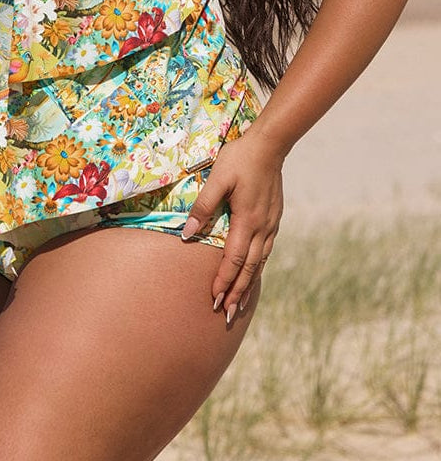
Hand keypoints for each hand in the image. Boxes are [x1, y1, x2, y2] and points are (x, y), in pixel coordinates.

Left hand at [180, 131, 283, 321]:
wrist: (269, 146)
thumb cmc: (239, 159)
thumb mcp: (217, 179)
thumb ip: (203, 206)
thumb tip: (188, 233)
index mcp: (246, 220)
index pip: (234, 259)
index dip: (224, 281)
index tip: (215, 299)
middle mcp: (262, 227)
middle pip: (249, 268)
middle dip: (237, 292)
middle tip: (228, 314)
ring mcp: (270, 224)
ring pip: (260, 262)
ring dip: (248, 284)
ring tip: (240, 303)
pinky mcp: (273, 219)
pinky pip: (266, 250)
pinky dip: (258, 267)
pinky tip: (253, 273)